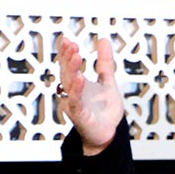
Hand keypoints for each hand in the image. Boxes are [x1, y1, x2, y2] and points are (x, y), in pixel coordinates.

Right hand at [56, 36, 124, 155]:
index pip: (68, 65)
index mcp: (77, 84)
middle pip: (66, 72)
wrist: (108, 133)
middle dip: (67, 58)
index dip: (66, 52)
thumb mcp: (108, 81)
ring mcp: (74, 104)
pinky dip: (76, 90)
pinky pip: (76, 101)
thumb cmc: (104, 111)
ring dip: (71, 69)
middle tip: (71, 44)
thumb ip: (105, 63)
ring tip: (75, 55)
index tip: (67, 39)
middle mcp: (72, 93)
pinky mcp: (80, 115)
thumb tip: (103, 41)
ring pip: (69, 85)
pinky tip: (80, 79)